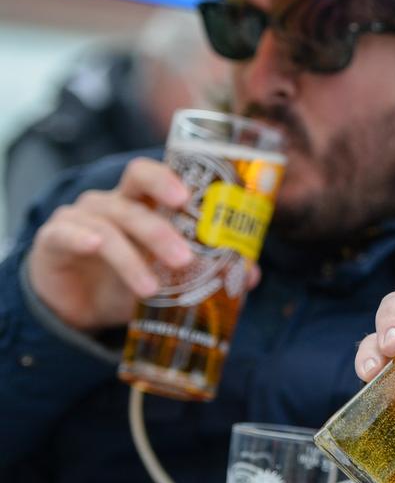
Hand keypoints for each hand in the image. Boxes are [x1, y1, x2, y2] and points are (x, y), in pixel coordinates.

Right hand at [26, 158, 258, 330]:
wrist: (77, 309)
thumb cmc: (127, 281)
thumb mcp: (166, 280)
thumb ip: (204, 272)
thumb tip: (252, 275)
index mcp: (142, 201)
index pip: (154, 173)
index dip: (171, 177)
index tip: (191, 198)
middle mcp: (113, 201)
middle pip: (136, 188)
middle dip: (162, 225)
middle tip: (184, 257)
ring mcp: (81, 216)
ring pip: (111, 224)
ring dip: (134, 256)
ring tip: (152, 288)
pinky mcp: (54, 239)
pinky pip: (67, 233)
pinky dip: (84, 238)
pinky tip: (95, 247)